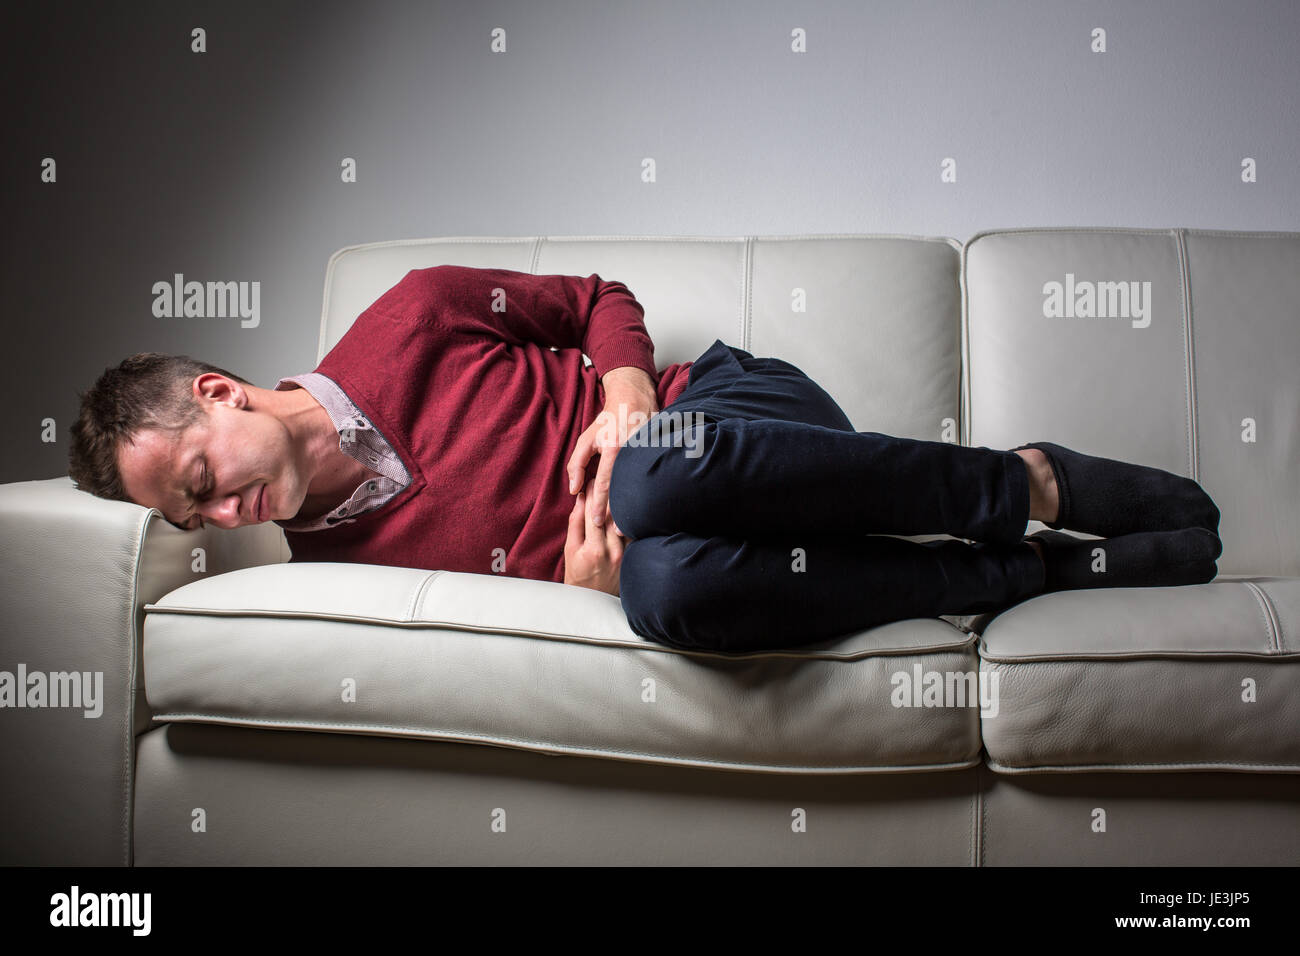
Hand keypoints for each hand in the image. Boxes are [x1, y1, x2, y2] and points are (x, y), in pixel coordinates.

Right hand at [563, 482, 624, 595]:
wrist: (593, 600)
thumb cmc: (578, 574)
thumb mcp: (570, 549)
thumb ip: (575, 523)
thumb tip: (580, 499)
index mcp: (593, 549)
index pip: (593, 513)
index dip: (590, 494)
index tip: (589, 481)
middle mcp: (612, 550)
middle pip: (611, 514)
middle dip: (605, 494)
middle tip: (602, 479)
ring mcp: (626, 553)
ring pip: (624, 520)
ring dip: (619, 502)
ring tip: (615, 487)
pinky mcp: (634, 554)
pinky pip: (633, 530)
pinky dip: (629, 517)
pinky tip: (626, 506)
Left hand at [566, 366, 657, 533]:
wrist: (634, 400)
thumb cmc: (608, 421)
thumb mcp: (586, 439)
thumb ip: (577, 464)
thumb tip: (574, 489)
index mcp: (612, 448)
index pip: (605, 482)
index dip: (599, 504)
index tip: (595, 522)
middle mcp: (630, 452)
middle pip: (624, 488)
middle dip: (618, 512)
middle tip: (615, 534)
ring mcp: (645, 452)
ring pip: (638, 484)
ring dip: (633, 506)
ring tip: (630, 527)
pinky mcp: (655, 452)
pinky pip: (649, 476)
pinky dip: (646, 492)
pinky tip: (646, 507)